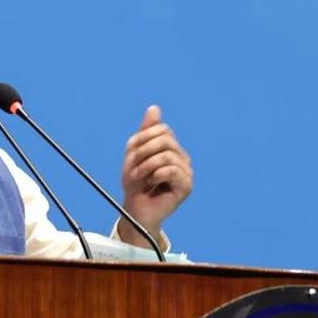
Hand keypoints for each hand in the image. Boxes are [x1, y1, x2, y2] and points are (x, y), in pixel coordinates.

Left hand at [118, 105, 192, 245]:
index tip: (131, 153)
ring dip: (146, 165)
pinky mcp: (186, 186)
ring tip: (139, 177)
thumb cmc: (136, 183)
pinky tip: (151, 183)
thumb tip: (154, 108)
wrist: (135, 210)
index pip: (162, 129)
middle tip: (133, 167)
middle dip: (143, 151)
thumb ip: (146, 131)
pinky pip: (171, 170)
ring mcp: (186, 172)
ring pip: (166, 155)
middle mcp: (182, 158)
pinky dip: (155, 175)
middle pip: (165, 139)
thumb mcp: (135, 153)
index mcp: (171, 148)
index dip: (142, 138)